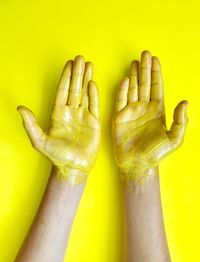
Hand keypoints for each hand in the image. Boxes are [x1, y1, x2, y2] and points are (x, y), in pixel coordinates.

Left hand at [17, 56, 99, 182]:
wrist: (73, 167)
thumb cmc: (56, 156)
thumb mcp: (40, 141)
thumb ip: (30, 124)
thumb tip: (20, 108)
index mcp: (58, 114)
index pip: (62, 91)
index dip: (66, 77)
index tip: (69, 64)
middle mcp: (70, 112)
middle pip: (74, 88)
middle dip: (77, 73)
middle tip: (80, 58)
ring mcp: (83, 116)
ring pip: (84, 93)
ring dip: (86, 79)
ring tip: (89, 65)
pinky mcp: (94, 122)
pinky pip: (94, 105)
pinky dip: (94, 94)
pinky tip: (93, 83)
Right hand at [112, 50, 187, 178]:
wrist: (137, 163)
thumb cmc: (156, 153)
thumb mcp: (174, 139)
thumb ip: (180, 121)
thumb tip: (185, 102)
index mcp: (158, 111)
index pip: (157, 87)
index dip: (156, 73)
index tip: (155, 60)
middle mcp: (144, 108)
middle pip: (145, 84)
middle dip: (145, 68)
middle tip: (145, 54)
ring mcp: (131, 112)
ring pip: (133, 89)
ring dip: (134, 75)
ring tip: (134, 62)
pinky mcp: (119, 117)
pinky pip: (120, 100)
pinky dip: (122, 90)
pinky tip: (125, 80)